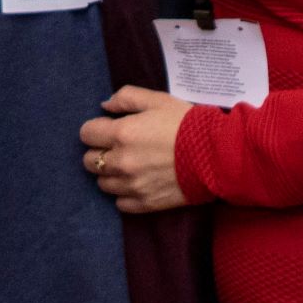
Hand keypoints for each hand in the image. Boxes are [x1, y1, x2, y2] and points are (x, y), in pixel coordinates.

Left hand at [79, 85, 195, 213]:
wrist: (216, 155)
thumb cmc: (186, 123)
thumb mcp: (157, 100)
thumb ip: (126, 98)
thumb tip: (104, 106)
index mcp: (121, 133)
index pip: (86, 134)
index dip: (96, 129)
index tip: (108, 129)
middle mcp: (121, 162)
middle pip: (89, 161)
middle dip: (99, 152)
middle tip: (117, 147)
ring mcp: (132, 186)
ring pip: (102, 183)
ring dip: (111, 174)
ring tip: (129, 165)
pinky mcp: (144, 204)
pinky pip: (119, 203)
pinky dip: (124, 193)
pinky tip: (138, 182)